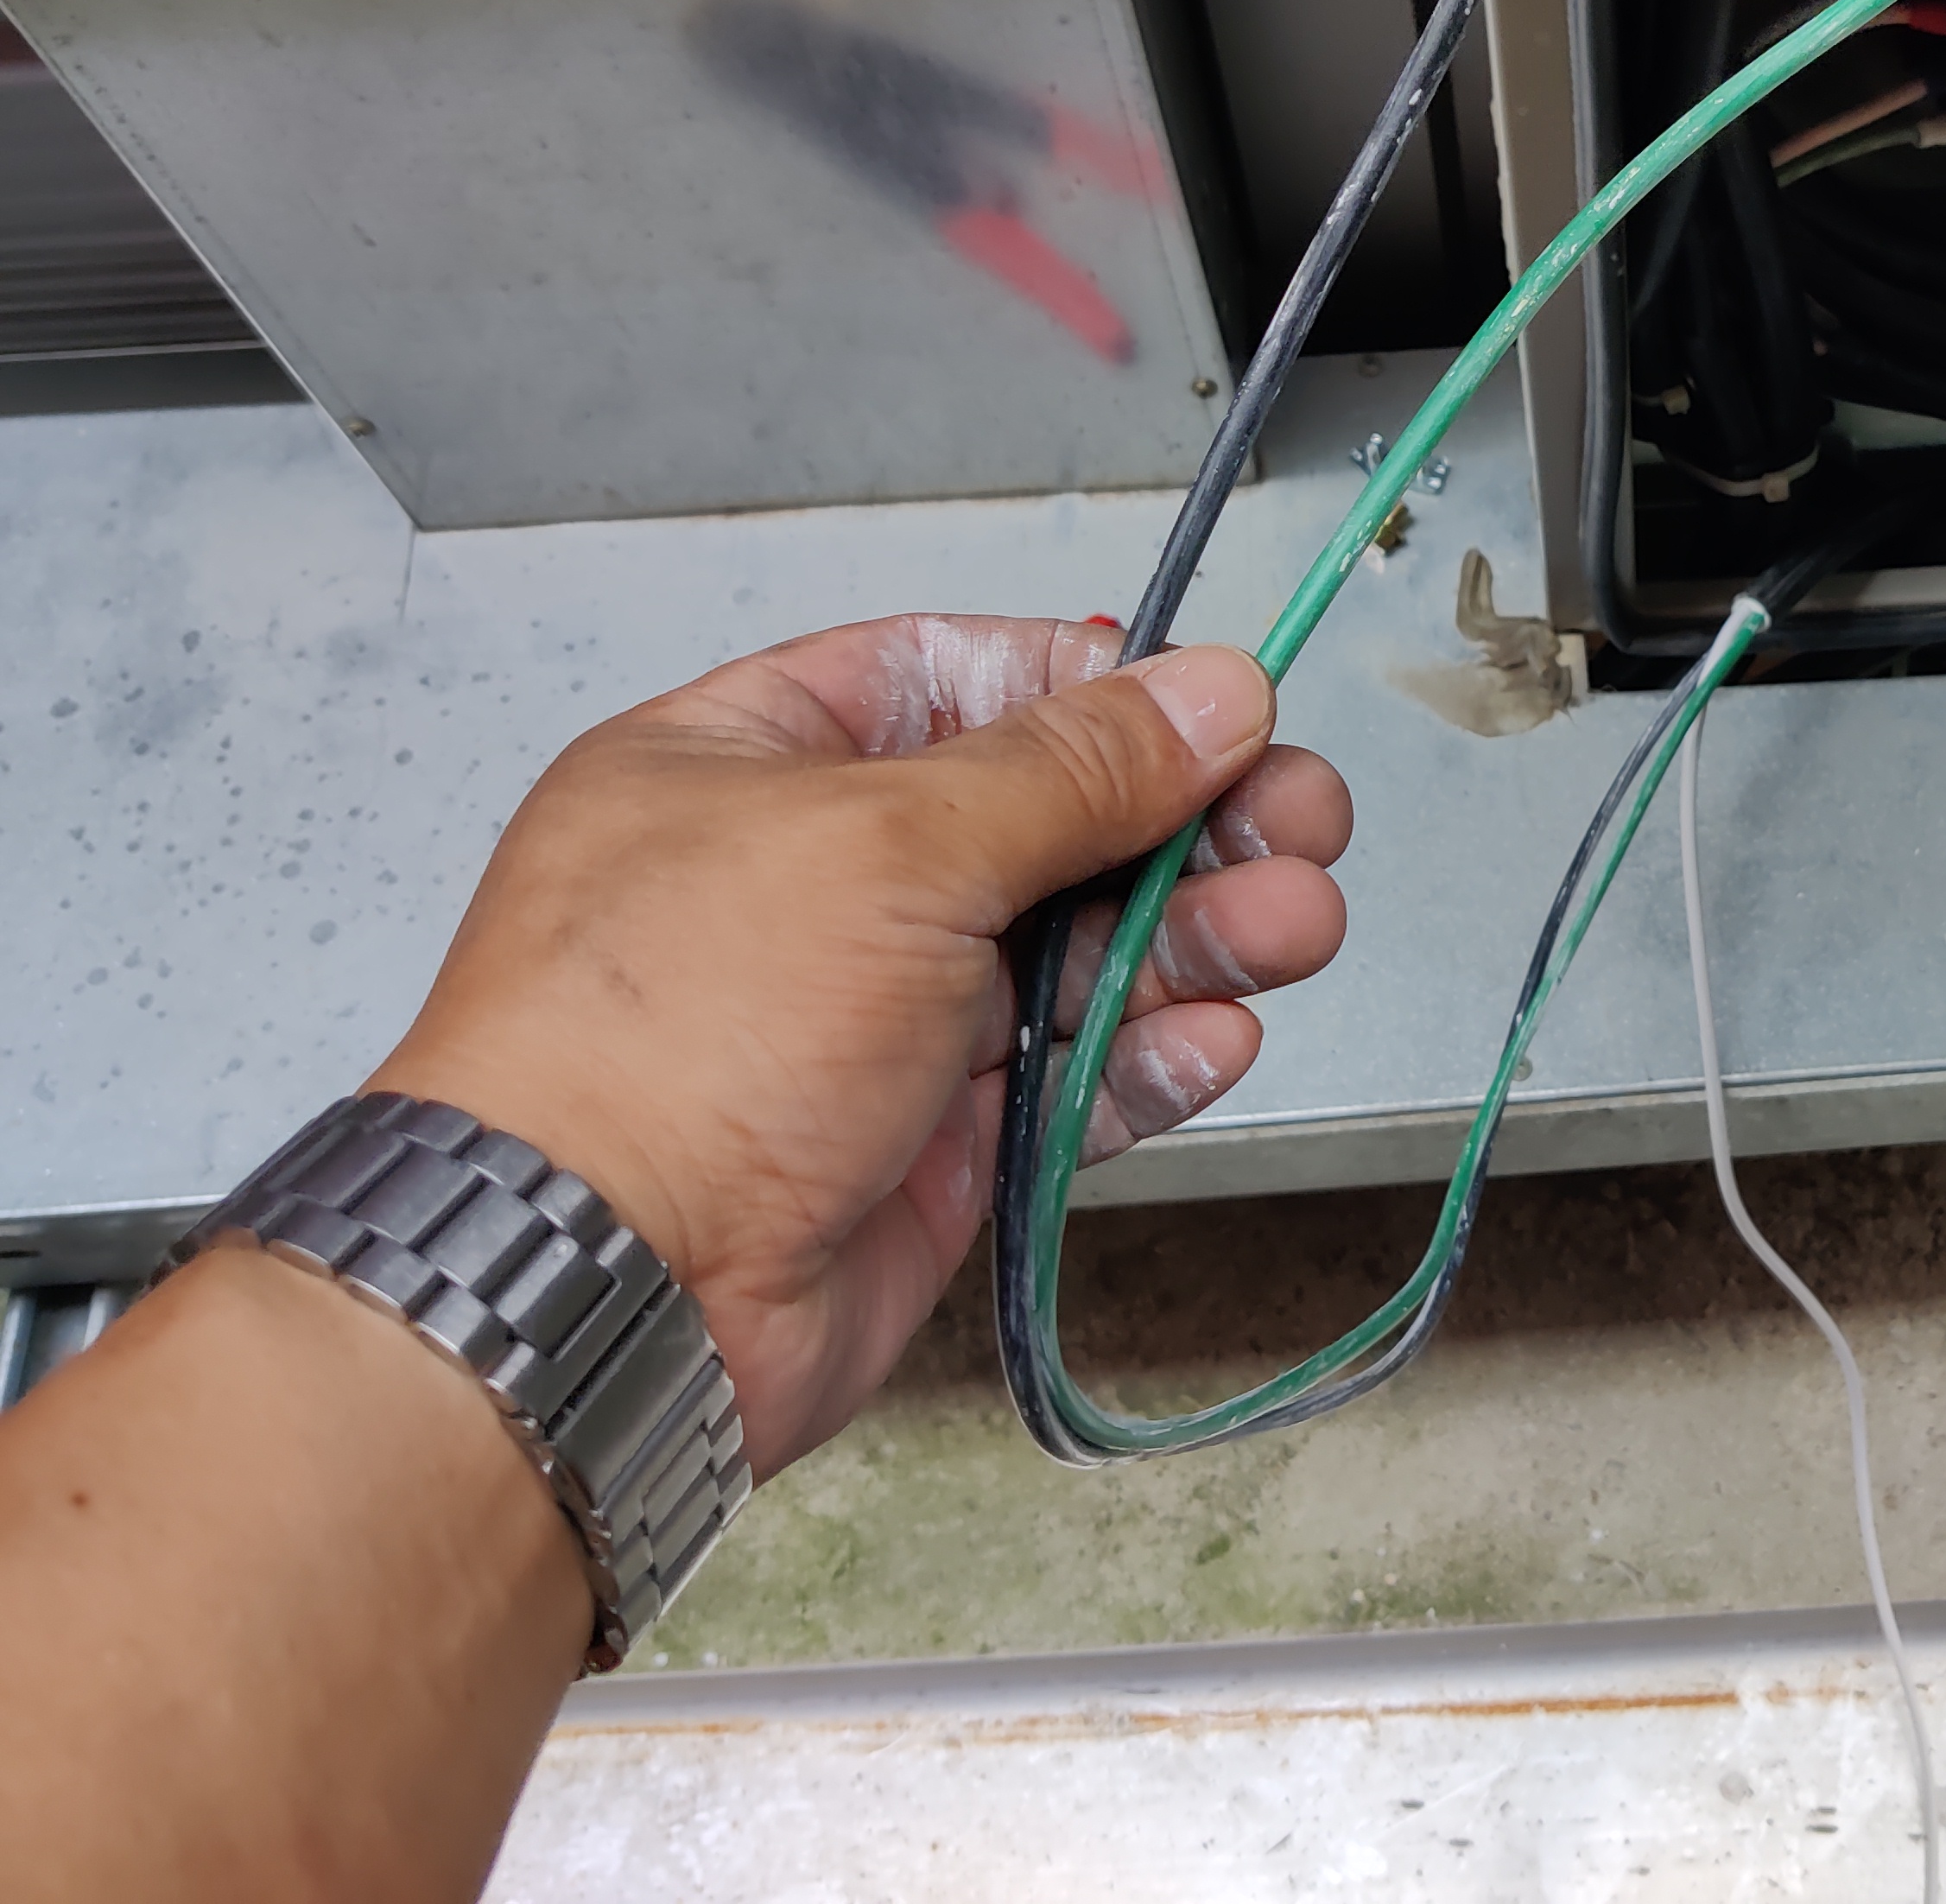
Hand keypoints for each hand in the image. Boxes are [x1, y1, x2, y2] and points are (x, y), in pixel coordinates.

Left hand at [371, 615, 1350, 1474]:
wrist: (607, 1298)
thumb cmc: (677, 1039)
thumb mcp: (890, 844)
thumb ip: (1071, 769)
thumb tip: (1208, 690)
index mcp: (752, 762)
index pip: (954, 680)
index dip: (1092, 688)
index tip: (1213, 707)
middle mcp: (815, 881)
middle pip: (1046, 818)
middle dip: (1187, 819)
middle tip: (1305, 820)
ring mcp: (875, 1017)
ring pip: (1078, 949)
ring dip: (1201, 934)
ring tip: (1299, 927)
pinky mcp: (931, 1142)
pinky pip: (1071, 1077)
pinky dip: (1153, 1054)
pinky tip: (1220, 1035)